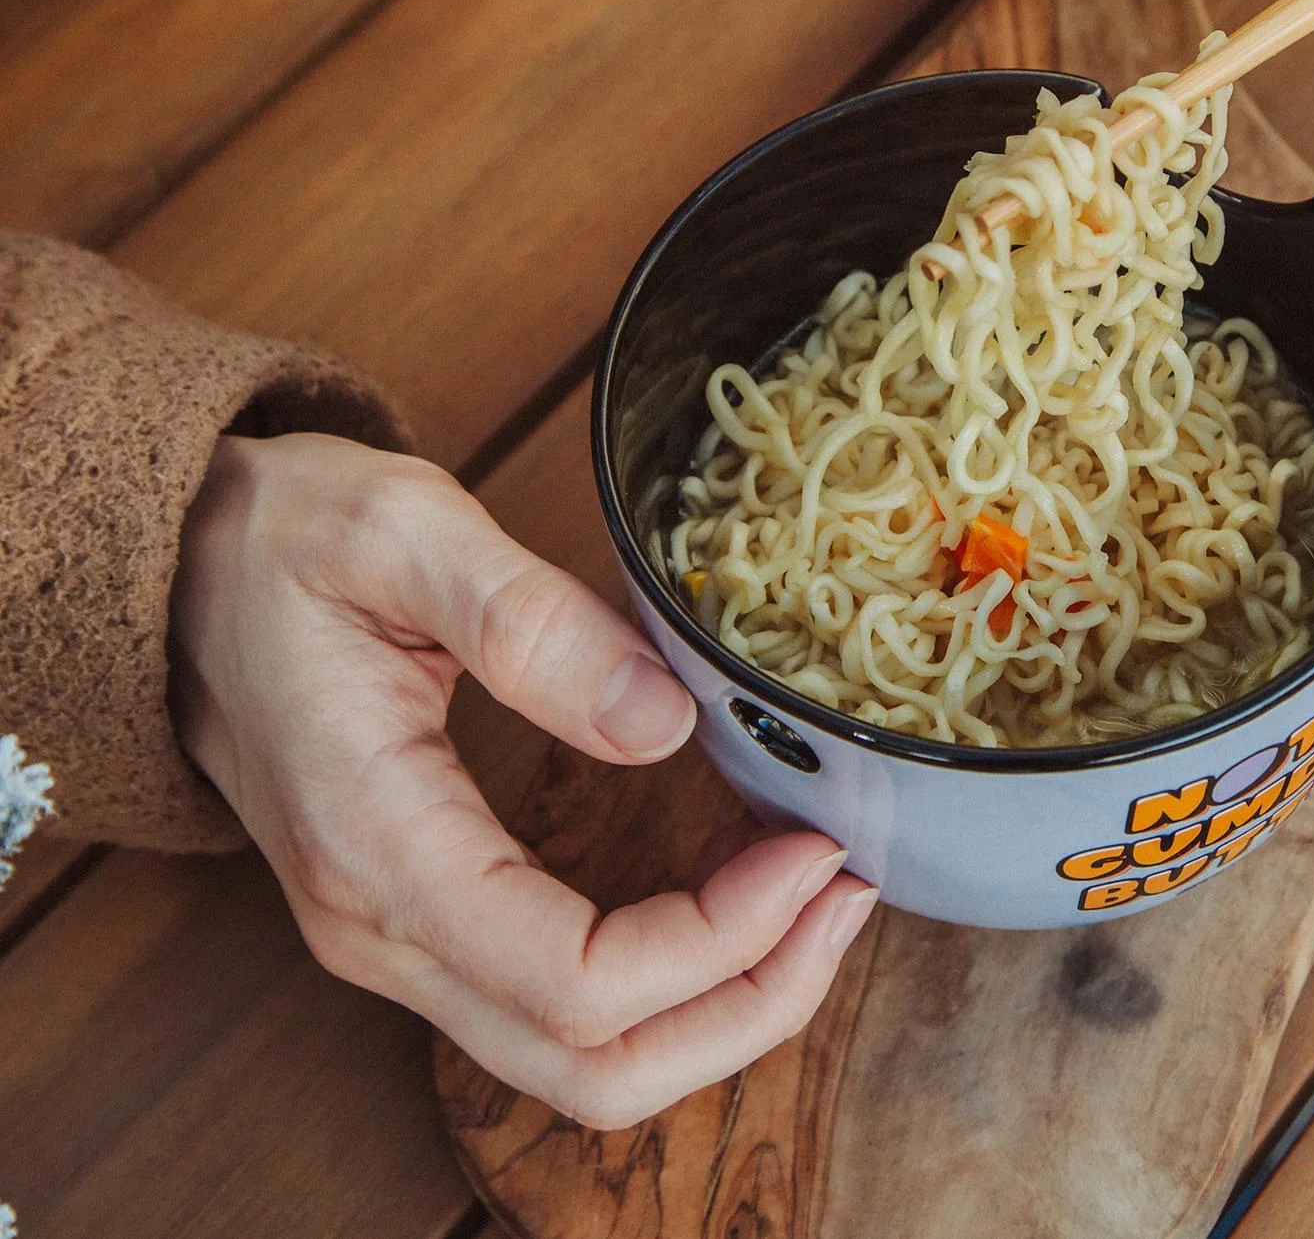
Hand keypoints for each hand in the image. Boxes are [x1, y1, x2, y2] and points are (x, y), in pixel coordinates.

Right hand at [169, 432, 874, 1128]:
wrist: (181, 567)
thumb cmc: (281, 540)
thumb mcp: (399, 530)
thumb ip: (527, 622)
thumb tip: (663, 722)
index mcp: (377, 845)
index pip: (573, 981)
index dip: (718, 945)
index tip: (813, 854)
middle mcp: (381, 930)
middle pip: (591, 1070)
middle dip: (747, 1007)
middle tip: (846, 894)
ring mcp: (399, 940)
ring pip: (580, 1065)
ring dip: (721, 1007)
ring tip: (817, 898)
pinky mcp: (427, 919)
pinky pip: (562, 1008)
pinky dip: (673, 980)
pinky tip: (740, 895)